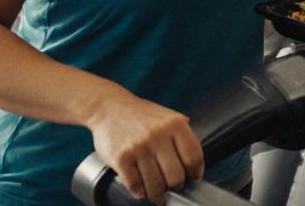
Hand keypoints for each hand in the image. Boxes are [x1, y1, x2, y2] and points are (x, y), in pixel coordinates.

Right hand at [86, 91, 203, 204]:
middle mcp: (159, 135)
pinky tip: (142, 190)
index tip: (193, 178)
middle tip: (174, 188)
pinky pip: (135, 185)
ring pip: (156, 185)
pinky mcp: (121, 158)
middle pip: (176, 175)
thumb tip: (194, 165)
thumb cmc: (142, 116)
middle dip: (177, 187)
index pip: (194, 157)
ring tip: (159, 195)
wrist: (109, 108)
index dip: (195, 173)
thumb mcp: (170, 118)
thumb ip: (182, 136)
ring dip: (159, 195)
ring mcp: (139, 147)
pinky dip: (140, 192)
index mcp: (176, 125)